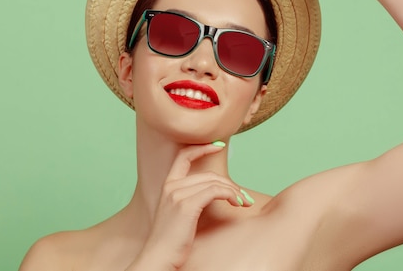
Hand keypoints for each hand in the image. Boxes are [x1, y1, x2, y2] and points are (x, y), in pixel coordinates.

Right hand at [130, 143, 251, 269]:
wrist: (158, 258)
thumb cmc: (171, 241)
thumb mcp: (178, 214)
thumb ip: (189, 199)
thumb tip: (214, 192)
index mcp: (167, 186)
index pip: (183, 156)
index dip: (201, 148)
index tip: (219, 145)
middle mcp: (171, 186)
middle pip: (208, 174)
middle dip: (230, 184)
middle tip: (243, 196)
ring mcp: (177, 195)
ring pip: (214, 182)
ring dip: (234, 191)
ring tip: (244, 202)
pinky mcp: (186, 205)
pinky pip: (215, 191)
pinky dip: (230, 195)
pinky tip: (237, 203)